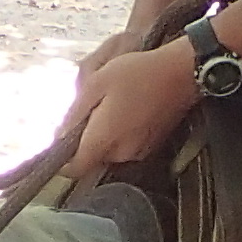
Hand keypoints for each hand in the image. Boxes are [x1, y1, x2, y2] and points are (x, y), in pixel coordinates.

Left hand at [69, 40, 202, 181]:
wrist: (182, 72)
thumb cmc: (138, 73)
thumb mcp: (97, 82)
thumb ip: (75, 113)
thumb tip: (59, 135)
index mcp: (104, 139)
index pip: (75, 169)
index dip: (63, 159)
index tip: (61, 140)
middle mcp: (122, 153)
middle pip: (92, 156)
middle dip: (87, 137)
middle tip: (91, 106)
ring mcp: (139, 152)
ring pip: (110, 150)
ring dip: (105, 133)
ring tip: (113, 102)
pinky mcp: (151, 146)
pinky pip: (127, 145)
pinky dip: (122, 132)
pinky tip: (129, 107)